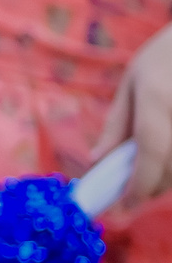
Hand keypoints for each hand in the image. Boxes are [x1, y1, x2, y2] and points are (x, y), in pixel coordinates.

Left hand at [97, 22, 171, 208]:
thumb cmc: (165, 56)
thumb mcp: (133, 83)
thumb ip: (117, 124)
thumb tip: (98, 161)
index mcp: (157, 99)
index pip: (150, 155)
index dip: (138, 186)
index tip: (122, 205)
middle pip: (171, 170)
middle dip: (149, 190)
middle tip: (128, 199)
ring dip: (165, 182)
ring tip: (145, 179)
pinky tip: (163, 164)